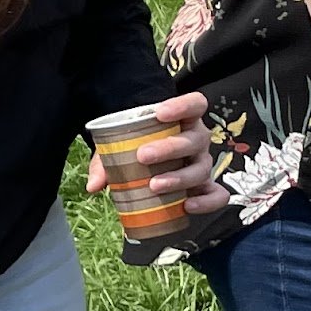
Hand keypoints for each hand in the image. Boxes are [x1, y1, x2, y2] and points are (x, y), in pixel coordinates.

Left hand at [86, 89, 228, 217]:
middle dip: (169, 148)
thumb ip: (105, 162)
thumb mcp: (119, 149)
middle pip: (194, 140)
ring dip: (179, 177)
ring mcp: (202, 164)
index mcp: (184, 120)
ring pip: (202, 169)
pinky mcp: (205, 187)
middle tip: (143, 156)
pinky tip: (188, 206)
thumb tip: (93, 185)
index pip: (195, 104)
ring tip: (154, 185)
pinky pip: (216, 195)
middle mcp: (197, 140)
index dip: (182, 106)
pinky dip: (207, 202)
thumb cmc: (136, 149)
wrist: (148, 164)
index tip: (159, 114)